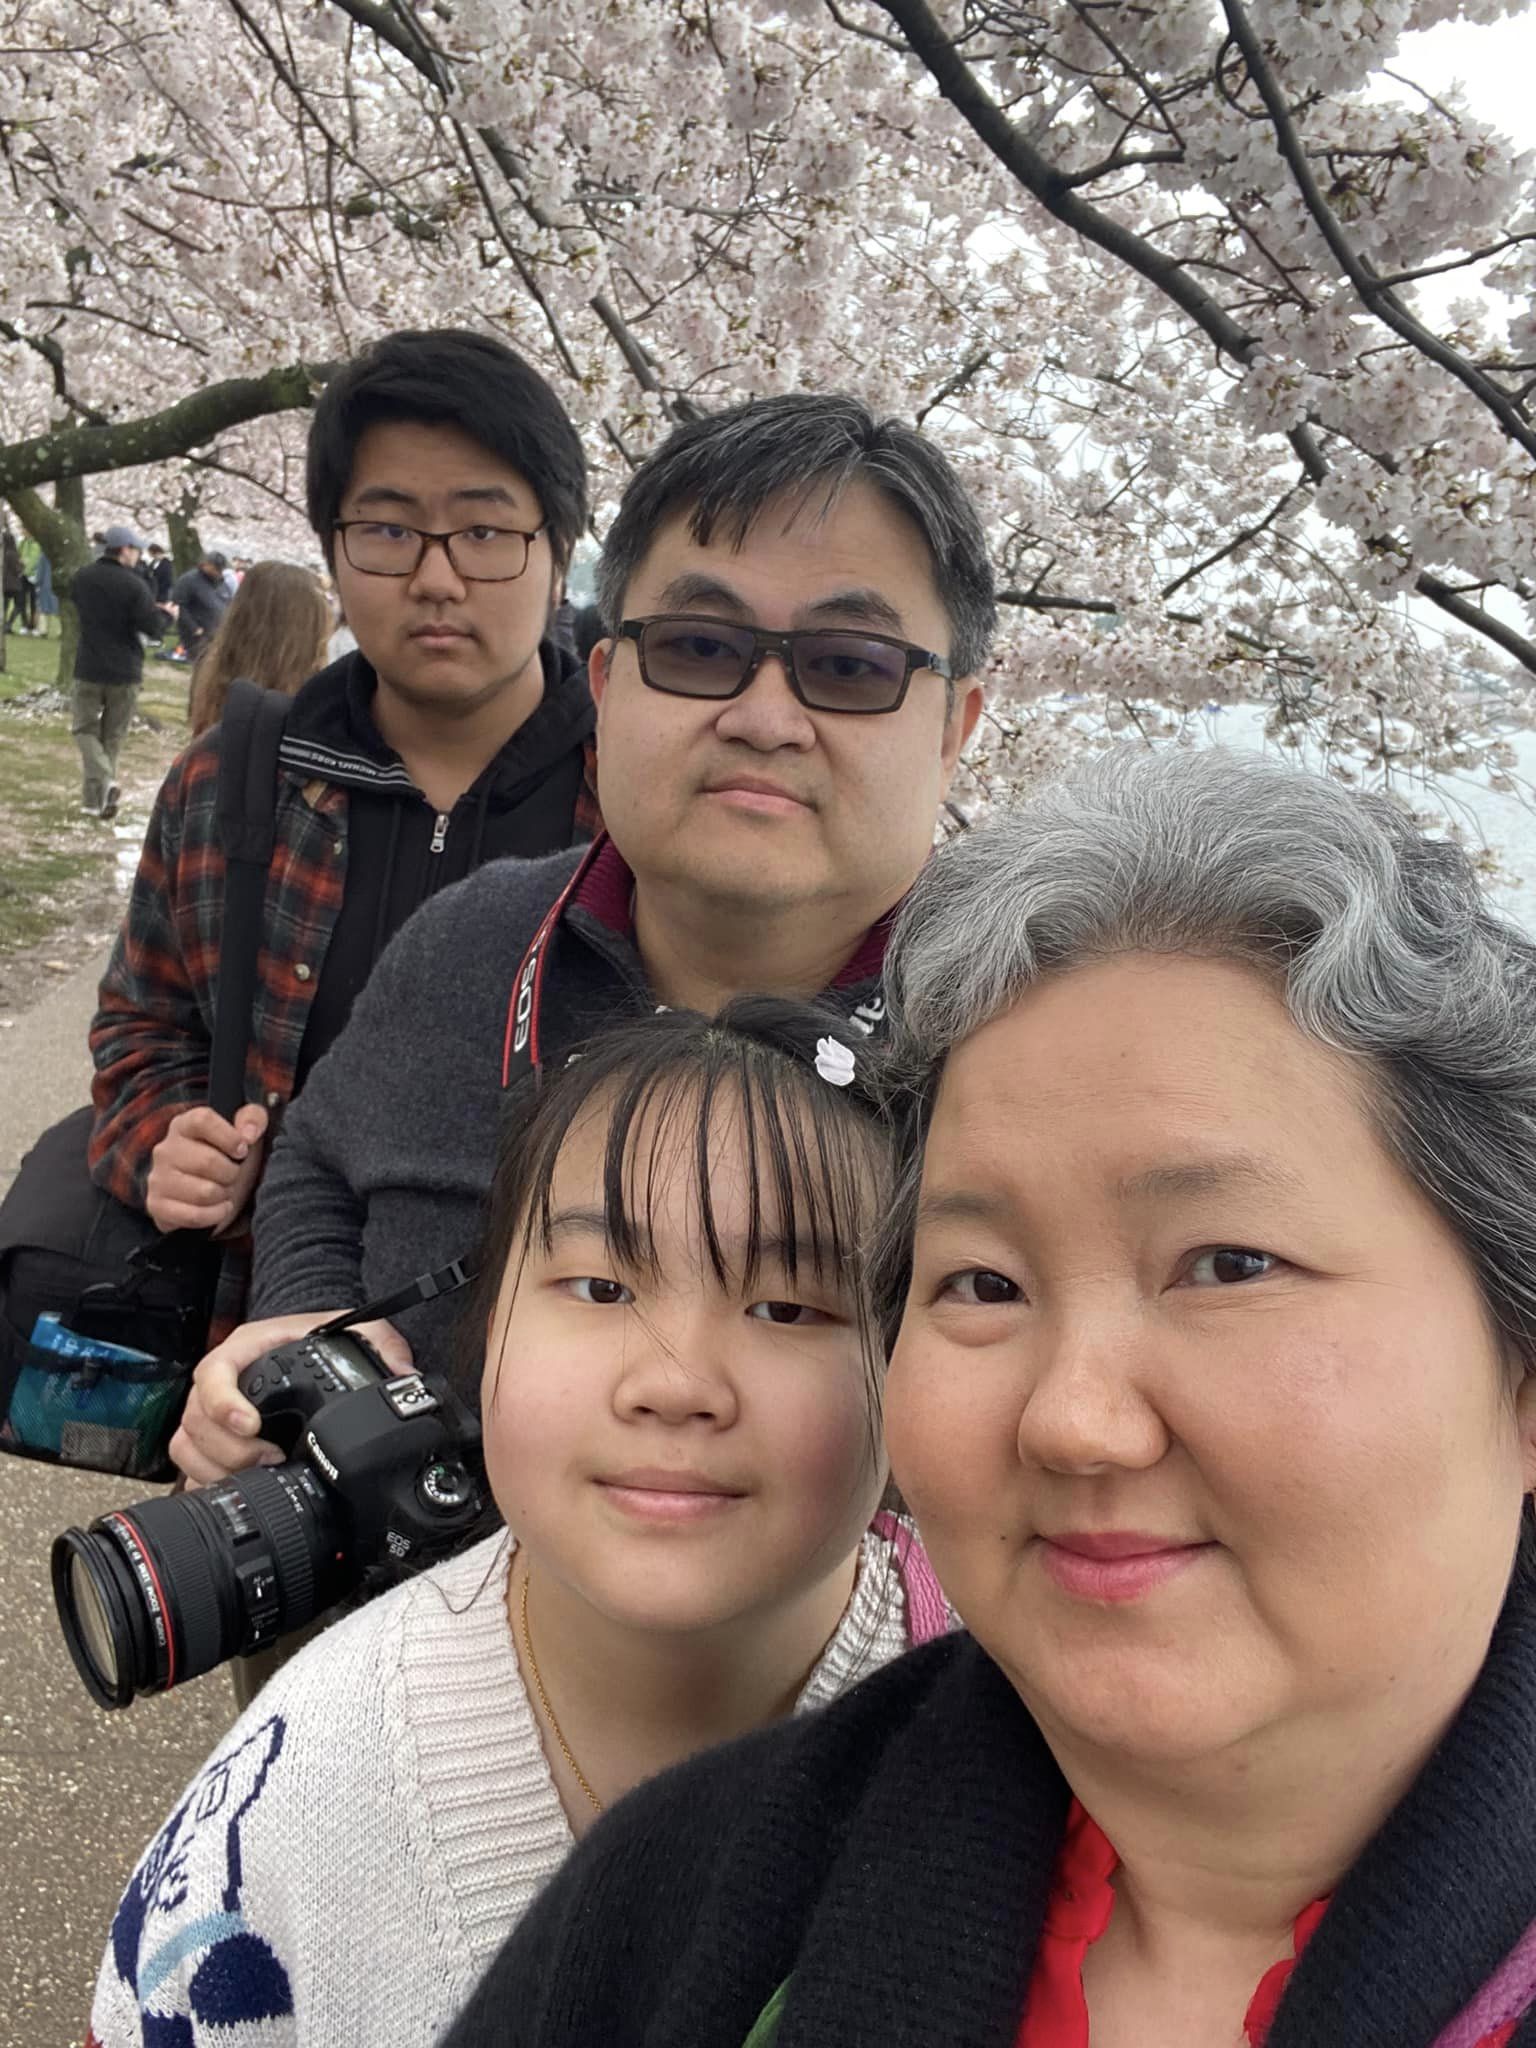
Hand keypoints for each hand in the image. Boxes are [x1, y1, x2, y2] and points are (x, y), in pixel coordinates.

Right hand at [146, 1104, 268, 1233]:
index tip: (242, 1150)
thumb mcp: (244, 1131)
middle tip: (234, 1175)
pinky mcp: (157, 1206)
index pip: (202, 1120)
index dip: (229, 1137)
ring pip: (204, 1192)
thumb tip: (249, 1133)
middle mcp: (165, 1150)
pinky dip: (216, 1215)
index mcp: (183, 1125)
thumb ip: (253, 1118)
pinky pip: (194, 1216)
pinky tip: (221, 1207)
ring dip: (224, 1194)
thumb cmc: (227, 1156)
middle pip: (208, 1162)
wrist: (205, 1191)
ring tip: (224, 1190)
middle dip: (232, 1173)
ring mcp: (158, 1179)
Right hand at [170, 1311, 414, 1486]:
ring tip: (259, 1473)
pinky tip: (238, 1487)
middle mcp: (221, 1379)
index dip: (224, 1403)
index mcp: (246, 1349)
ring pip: (188, 1444)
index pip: (214, 1373)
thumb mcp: (355, 1329)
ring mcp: (212, 1410)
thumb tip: (405, 1376)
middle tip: (267, 1459)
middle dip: (229, 1448)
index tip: (250, 1424)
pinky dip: (208, 1479)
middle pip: (195, 1419)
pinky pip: (191, 1463)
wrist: (305, 1340)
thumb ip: (383, 1345)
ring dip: (218, 1467)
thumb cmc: (319, 1335)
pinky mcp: (214, 1438)